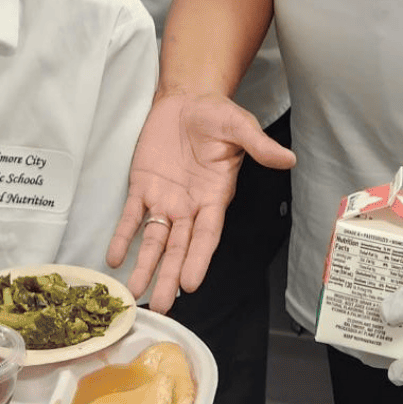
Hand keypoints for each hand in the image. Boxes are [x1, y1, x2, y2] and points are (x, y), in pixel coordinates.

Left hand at [108, 92, 295, 311]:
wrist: (187, 99)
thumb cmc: (217, 115)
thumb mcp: (239, 126)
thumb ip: (259, 146)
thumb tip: (288, 159)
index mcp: (214, 198)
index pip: (205, 235)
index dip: (197, 259)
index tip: (190, 283)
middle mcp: (189, 207)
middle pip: (178, 247)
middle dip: (168, 276)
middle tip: (160, 304)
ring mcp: (164, 200)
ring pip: (154, 240)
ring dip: (145, 265)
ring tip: (134, 290)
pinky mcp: (142, 187)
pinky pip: (130, 217)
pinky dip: (122, 236)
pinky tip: (114, 257)